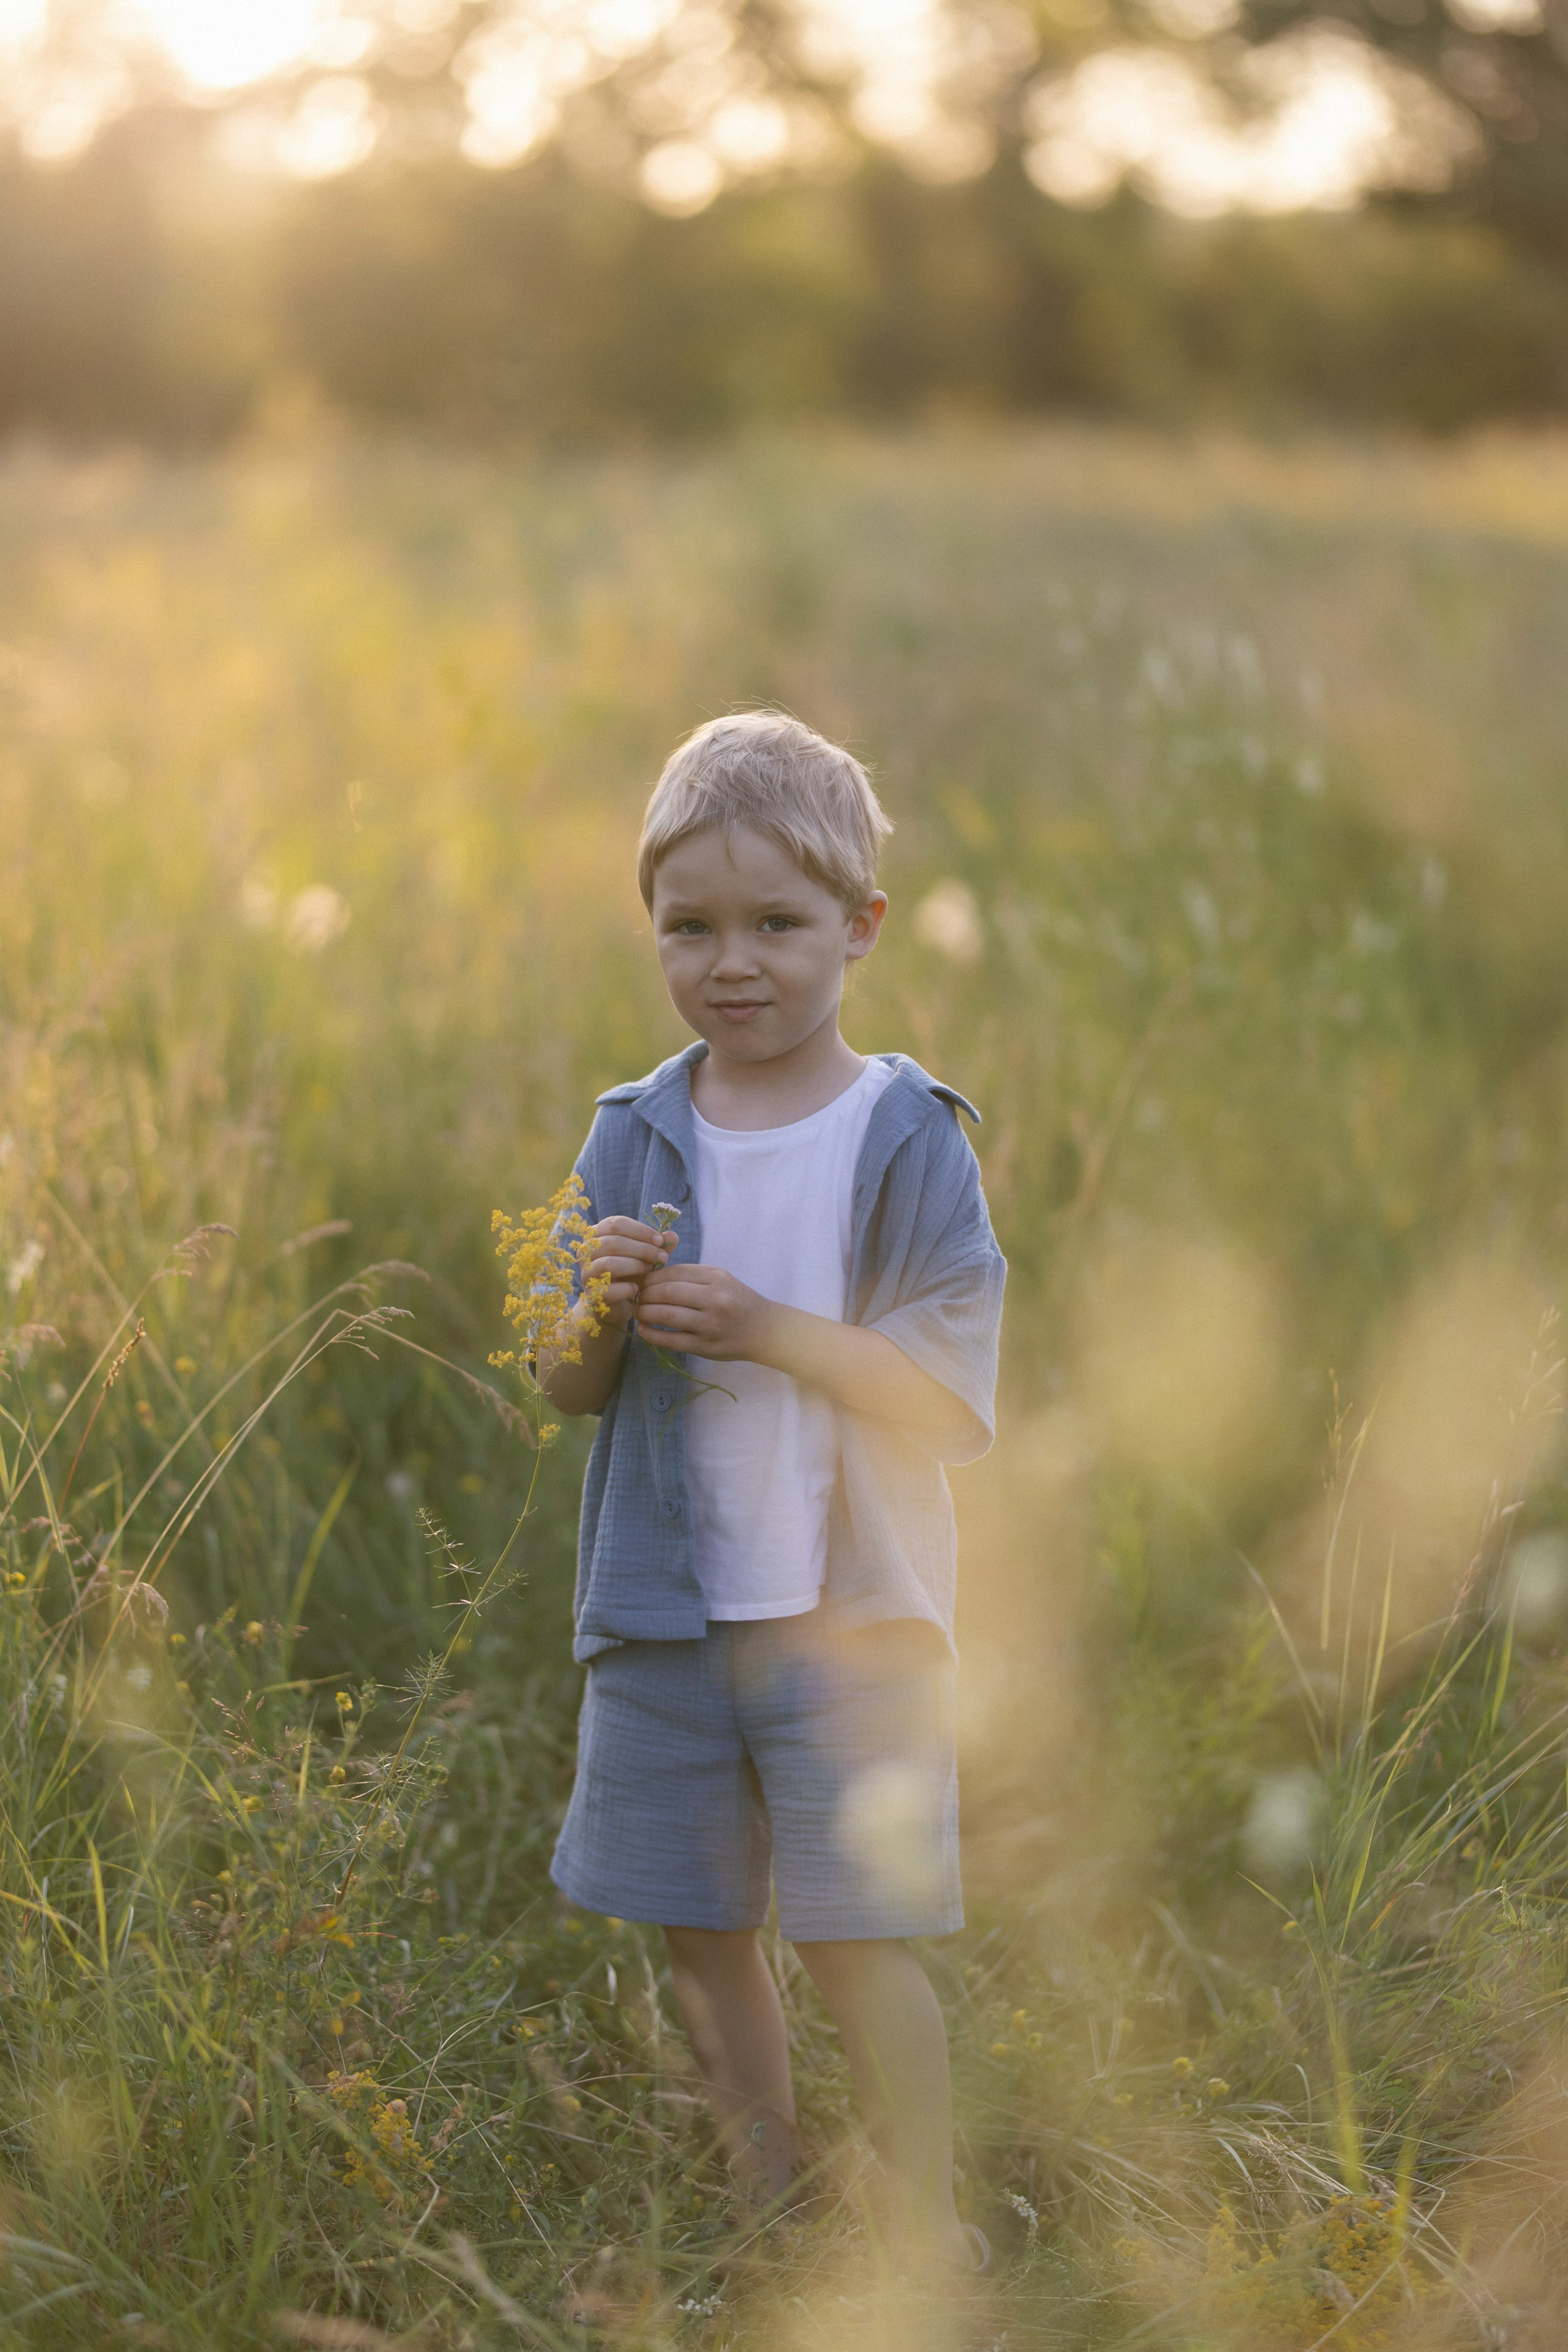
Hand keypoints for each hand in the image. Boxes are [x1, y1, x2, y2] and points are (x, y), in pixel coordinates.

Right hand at [584, 1216, 674, 1331]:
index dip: (641, 1231)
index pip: (616, 1223)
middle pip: (614, 1242)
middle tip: (663, 1257)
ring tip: (650, 1270)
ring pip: (609, 1264)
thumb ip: (658, 1246)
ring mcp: (586, 1273)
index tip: (660, 1241)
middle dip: (643, 1249)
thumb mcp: (645, 1256)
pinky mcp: (591, 1295)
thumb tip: (673, 1235)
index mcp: (597, 1234)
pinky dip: (627, 1288)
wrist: (617, 1304)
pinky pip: (609, 1289)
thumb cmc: (630, 1273)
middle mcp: (586, 1251)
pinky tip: (638, 1289)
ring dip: (635, 1265)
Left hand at [633, 1263, 774, 1361]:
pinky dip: (652, 1334)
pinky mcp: (705, 1347)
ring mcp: (710, 1325)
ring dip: (644, 1313)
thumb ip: (691, 1276)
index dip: (652, 1277)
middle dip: (644, 1294)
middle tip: (635, 1297)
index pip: (675, 1273)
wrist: (764, 1330)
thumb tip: (652, 1277)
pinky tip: (643, 1329)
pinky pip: (671, 1340)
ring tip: (637, 1312)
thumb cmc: (738, 1302)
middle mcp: (714, 1299)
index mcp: (717, 1278)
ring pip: (666, 1315)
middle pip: (667, 1292)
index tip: (641, 1281)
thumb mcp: (721, 1280)